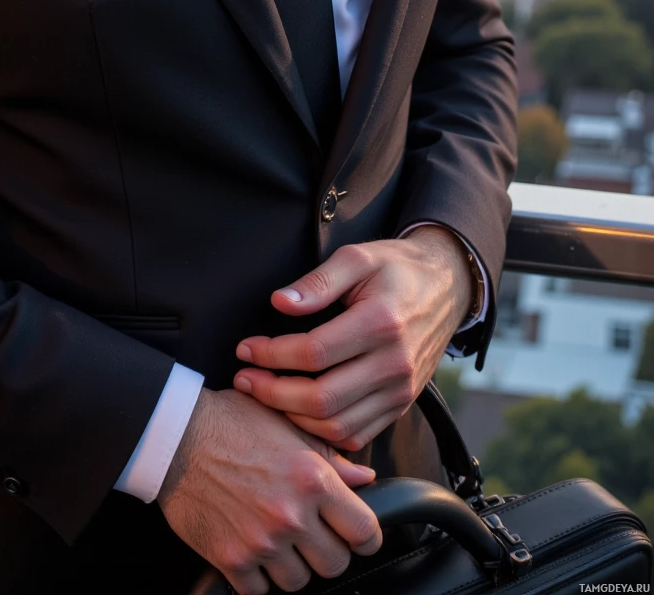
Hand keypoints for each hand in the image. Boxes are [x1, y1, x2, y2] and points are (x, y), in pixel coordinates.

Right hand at [157, 387, 381, 593]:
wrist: (174, 435)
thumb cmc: (229, 422)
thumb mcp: (284, 425)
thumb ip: (329, 456)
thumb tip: (364, 479)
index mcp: (311, 478)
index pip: (364, 530)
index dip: (364, 536)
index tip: (356, 534)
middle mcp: (291, 514)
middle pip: (335, 564)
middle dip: (326, 551)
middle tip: (310, 534)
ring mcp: (261, 541)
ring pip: (298, 582)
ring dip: (291, 565)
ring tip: (276, 540)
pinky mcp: (231, 559)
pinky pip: (259, 590)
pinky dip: (256, 576)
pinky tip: (250, 549)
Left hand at [233, 227, 473, 451]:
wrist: (447, 287)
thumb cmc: (396, 268)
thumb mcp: (357, 257)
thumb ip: (318, 281)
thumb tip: (280, 302)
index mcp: (381, 323)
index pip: (314, 352)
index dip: (272, 354)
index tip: (246, 347)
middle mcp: (394, 364)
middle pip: (322, 398)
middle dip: (273, 393)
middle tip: (245, 379)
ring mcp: (400, 390)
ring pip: (337, 425)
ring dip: (293, 417)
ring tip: (265, 394)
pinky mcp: (401, 405)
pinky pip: (356, 434)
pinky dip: (321, 432)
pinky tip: (297, 411)